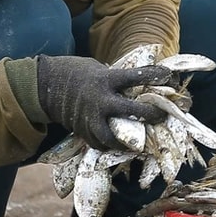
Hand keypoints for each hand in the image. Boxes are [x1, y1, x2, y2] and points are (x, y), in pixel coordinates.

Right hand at [34, 55, 171, 151]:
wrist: (48, 86)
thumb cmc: (78, 74)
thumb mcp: (99, 70)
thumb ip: (118, 81)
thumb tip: (143, 87)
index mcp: (104, 79)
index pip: (135, 77)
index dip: (154, 76)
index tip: (168, 75)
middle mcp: (99, 100)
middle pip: (130, 110)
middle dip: (149, 114)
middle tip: (161, 116)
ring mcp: (90, 118)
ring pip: (113, 136)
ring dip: (130, 141)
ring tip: (142, 143)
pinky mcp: (83, 131)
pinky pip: (101, 144)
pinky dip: (113, 146)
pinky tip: (123, 146)